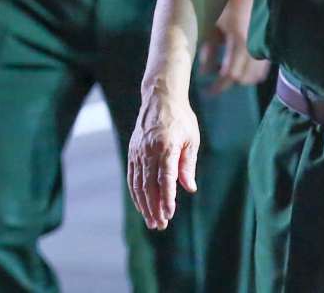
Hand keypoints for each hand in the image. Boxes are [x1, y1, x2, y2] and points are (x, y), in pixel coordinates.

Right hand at [127, 83, 198, 230]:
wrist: (160, 100)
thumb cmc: (181, 119)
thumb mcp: (191, 139)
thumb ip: (187, 164)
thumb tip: (189, 188)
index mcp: (166, 147)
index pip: (165, 178)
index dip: (166, 198)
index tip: (169, 213)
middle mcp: (148, 152)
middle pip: (149, 186)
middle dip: (154, 207)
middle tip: (160, 225)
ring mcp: (137, 153)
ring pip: (138, 185)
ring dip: (144, 205)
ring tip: (152, 221)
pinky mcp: (132, 154)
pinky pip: (132, 178)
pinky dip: (136, 194)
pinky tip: (142, 205)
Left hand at [197, 0, 267, 94]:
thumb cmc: (228, 2)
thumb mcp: (214, 24)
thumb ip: (209, 49)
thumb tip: (204, 73)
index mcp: (239, 41)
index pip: (230, 74)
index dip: (218, 86)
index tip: (208, 91)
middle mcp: (254, 45)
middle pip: (244, 77)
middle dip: (229, 83)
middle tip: (217, 84)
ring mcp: (264, 43)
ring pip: (257, 73)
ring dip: (243, 78)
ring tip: (230, 75)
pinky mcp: (270, 41)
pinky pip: (264, 63)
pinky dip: (254, 70)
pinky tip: (244, 66)